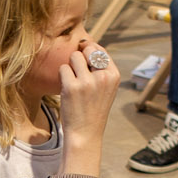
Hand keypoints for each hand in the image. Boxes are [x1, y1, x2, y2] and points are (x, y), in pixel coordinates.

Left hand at [58, 45, 120, 175]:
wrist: (85, 133)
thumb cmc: (93, 109)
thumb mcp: (106, 88)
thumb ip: (101, 68)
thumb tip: (86, 44)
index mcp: (114, 76)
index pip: (100, 50)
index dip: (90, 49)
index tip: (84, 58)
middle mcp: (103, 77)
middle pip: (87, 50)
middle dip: (80, 56)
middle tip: (78, 71)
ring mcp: (87, 82)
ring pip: (74, 57)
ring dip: (70, 66)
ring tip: (73, 81)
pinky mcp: (71, 87)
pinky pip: (63, 68)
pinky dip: (62, 77)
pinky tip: (67, 89)